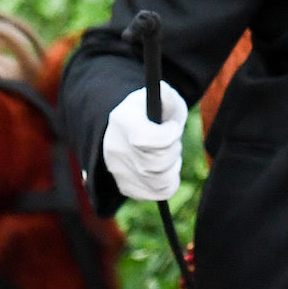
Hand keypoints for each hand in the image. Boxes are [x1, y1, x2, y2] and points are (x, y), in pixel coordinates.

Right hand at [102, 86, 188, 202]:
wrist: (129, 127)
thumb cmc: (153, 110)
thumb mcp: (162, 96)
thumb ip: (167, 97)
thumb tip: (167, 106)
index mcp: (121, 120)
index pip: (147, 140)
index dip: (169, 135)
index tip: (173, 126)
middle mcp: (114, 148)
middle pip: (157, 163)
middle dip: (173, 150)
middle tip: (171, 140)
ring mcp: (117, 170)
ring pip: (160, 181)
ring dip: (173, 166)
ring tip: (167, 152)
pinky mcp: (125, 187)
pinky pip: (158, 193)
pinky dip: (168, 181)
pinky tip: (163, 166)